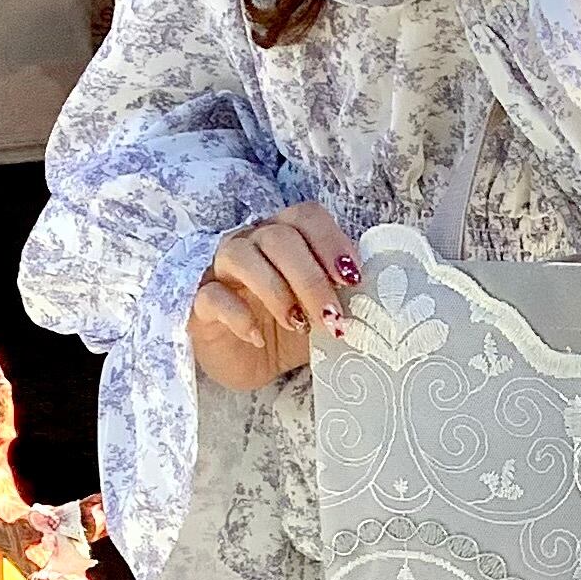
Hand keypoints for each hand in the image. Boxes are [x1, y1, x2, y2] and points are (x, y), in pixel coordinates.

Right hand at [190, 202, 361, 390]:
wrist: (251, 363)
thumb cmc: (291, 329)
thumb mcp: (325, 311)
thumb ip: (344, 296)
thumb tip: (381, 300)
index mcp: (286, 237)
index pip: (307, 216)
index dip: (331, 242)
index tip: (352, 279)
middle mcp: (252, 243)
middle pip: (279, 237)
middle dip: (311, 278)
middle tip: (332, 317)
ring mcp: (221, 271)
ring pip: (240, 255)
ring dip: (276, 290)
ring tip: (297, 324)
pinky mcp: (199, 303)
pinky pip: (211, 295)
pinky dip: (238, 315)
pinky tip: (259, 337)